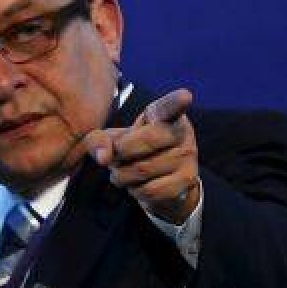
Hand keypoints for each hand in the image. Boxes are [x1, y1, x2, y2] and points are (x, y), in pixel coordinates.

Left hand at [84, 88, 200, 223]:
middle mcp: (181, 131)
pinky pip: (151, 189)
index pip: (170, 106)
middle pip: (148, 140)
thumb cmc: (133, 150)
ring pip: (144, 169)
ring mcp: (188, 155)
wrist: (160, 178)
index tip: (185, 96)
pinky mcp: (188, 179)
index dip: (176, 101)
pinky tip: (137, 185)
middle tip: (116, 157)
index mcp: (163, 114)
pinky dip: (135, 191)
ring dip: (123, 176)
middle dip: (122, 153)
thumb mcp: (112, 139)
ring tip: (124, 172)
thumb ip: (98, 141)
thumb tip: (104, 158)